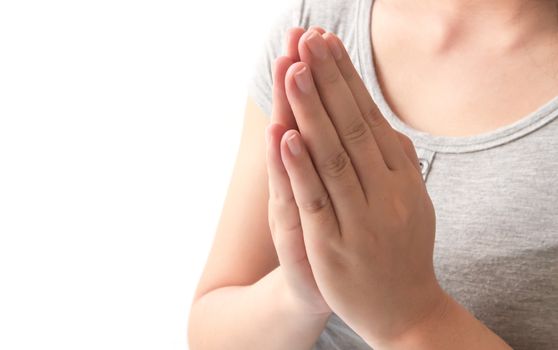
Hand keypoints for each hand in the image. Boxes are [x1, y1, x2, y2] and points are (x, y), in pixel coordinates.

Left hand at [270, 27, 448, 345]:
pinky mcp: (333, 245)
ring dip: (313, 112)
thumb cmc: (400, 246)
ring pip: (333, 157)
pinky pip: (316, 201)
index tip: (328, 43)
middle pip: (353, 126)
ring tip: (296, 71)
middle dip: (330, 80)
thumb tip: (390, 127)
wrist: (405, 308)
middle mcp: (385, 191)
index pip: (369, 116)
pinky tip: (287, 137)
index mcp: (400, 175)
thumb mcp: (411, 200)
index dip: (347, 78)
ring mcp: (360, 218)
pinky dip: (301, 168)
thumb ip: (401, 163)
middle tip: (311, 39)